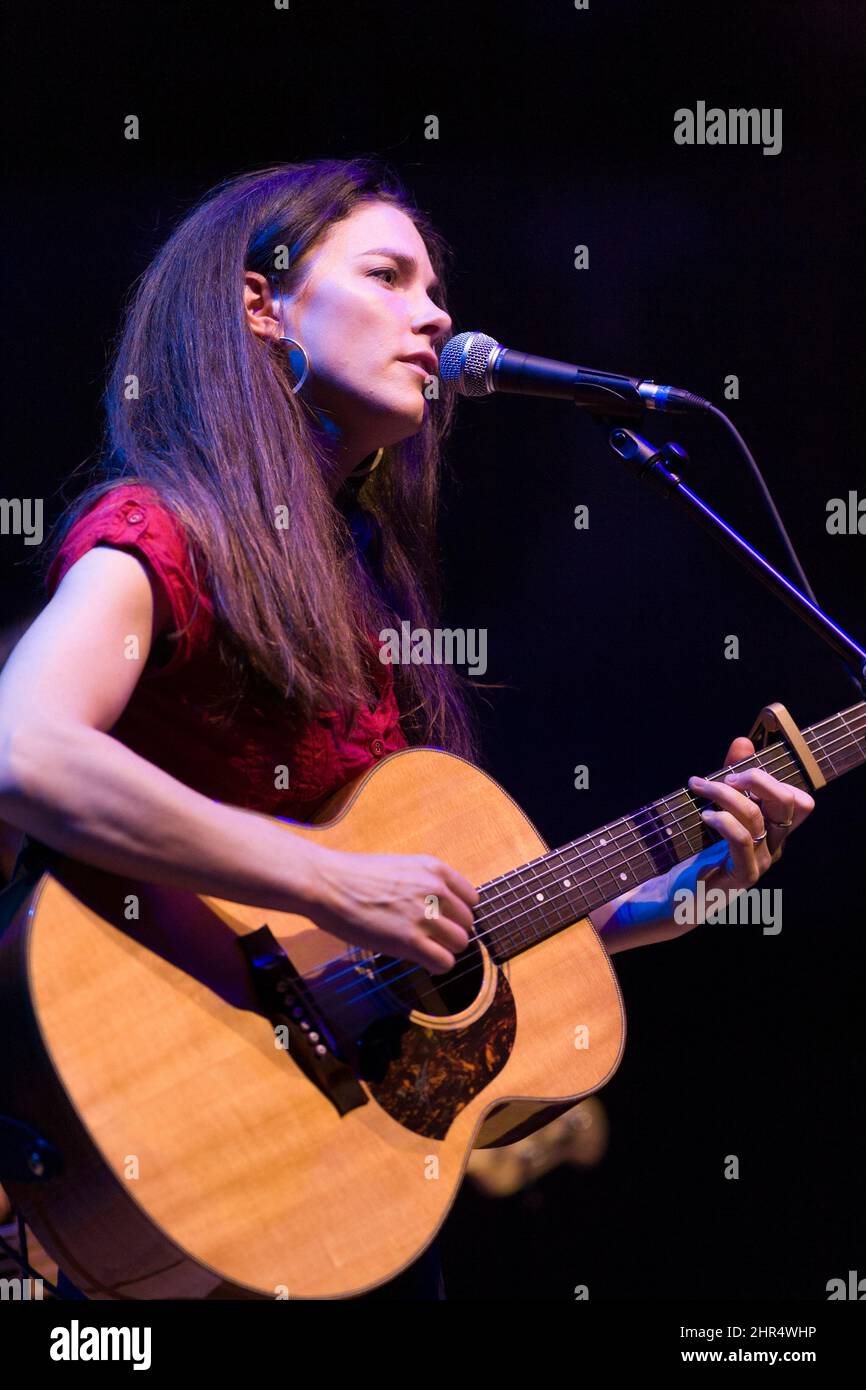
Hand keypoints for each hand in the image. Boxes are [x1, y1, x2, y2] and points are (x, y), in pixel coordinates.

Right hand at [305, 847, 479, 973]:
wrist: (326, 883)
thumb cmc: (354, 876)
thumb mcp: (400, 867)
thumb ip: (424, 884)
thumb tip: (438, 907)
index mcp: (435, 869)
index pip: (471, 899)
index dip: (457, 914)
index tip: (443, 921)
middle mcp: (436, 890)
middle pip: (467, 923)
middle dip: (450, 933)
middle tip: (428, 937)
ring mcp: (425, 915)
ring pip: (460, 943)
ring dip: (444, 949)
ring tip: (423, 949)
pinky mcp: (410, 941)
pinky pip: (444, 962)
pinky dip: (436, 965)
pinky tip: (421, 961)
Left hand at [687, 734, 815, 900]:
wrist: (678, 895)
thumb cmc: (699, 851)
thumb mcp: (716, 809)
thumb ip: (731, 777)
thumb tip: (743, 742)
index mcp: (773, 829)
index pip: (799, 801)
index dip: (774, 779)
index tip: (739, 771)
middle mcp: (774, 844)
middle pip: (788, 801)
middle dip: (756, 777)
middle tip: (725, 777)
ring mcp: (761, 861)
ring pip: (756, 815)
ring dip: (724, 793)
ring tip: (699, 787)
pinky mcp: (743, 875)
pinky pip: (742, 839)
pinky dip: (722, 820)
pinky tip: (705, 816)